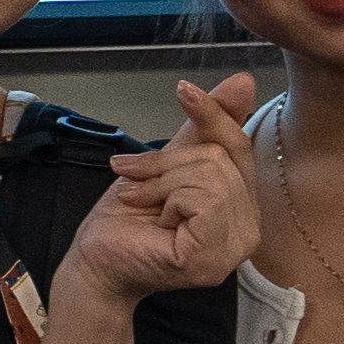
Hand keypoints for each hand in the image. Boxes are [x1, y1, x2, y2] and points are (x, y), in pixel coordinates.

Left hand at [62, 75, 262, 311]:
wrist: (95, 260)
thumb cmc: (126, 220)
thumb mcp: (164, 165)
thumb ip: (202, 130)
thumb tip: (243, 83)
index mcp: (240, 205)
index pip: (239, 146)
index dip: (214, 115)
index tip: (184, 89)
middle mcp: (248, 228)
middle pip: (219, 158)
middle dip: (167, 163)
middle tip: (134, 180)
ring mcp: (235, 247)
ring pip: (211, 175)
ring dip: (161, 182)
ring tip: (139, 200)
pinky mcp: (215, 258)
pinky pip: (204, 200)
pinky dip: (168, 199)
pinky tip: (154, 220)